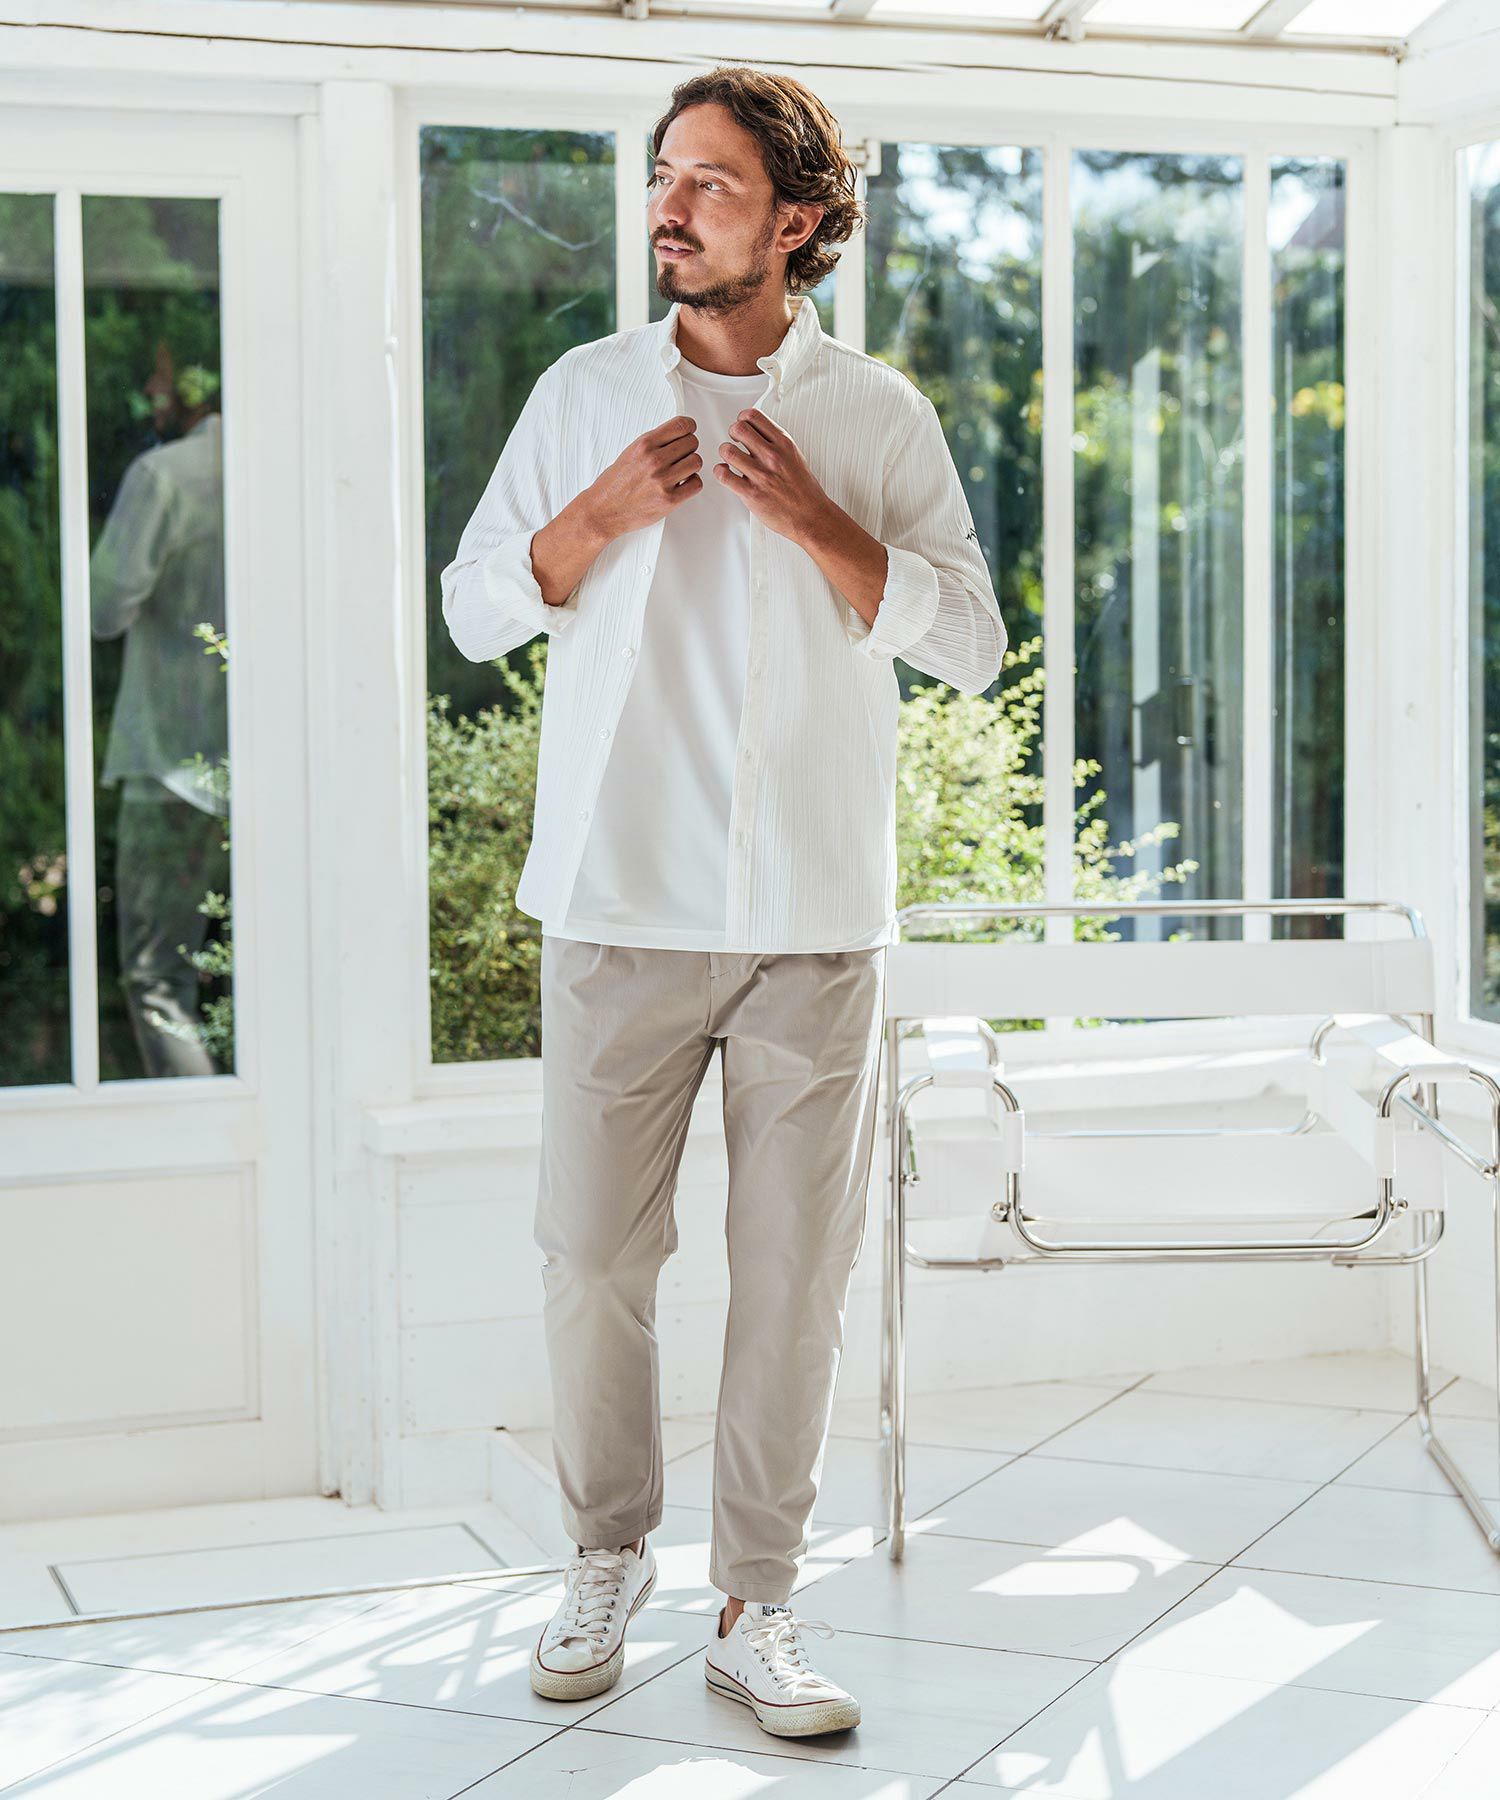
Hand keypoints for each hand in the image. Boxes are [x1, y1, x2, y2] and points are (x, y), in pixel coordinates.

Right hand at [583, 415, 701, 540]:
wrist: (604, 510)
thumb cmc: (615, 484)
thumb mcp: (631, 453)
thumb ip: (654, 443)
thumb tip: (676, 435)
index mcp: (644, 445)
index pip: (681, 425)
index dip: (689, 427)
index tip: (690, 431)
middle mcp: (655, 460)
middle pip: (692, 443)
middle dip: (689, 448)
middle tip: (681, 456)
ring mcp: (663, 480)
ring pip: (696, 462)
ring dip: (691, 465)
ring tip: (680, 471)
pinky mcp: (669, 500)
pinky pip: (696, 484)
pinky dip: (692, 483)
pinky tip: (682, 484)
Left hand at [713, 408, 830, 541]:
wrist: (810, 516)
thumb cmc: (803, 489)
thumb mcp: (795, 456)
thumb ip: (776, 443)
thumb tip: (759, 432)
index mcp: (784, 444)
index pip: (754, 416)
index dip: (742, 418)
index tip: (742, 425)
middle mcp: (772, 456)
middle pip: (739, 428)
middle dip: (732, 432)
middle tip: (734, 441)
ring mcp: (761, 475)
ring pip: (728, 451)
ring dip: (725, 453)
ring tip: (730, 459)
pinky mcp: (751, 494)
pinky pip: (724, 476)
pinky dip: (720, 472)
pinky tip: (726, 473)